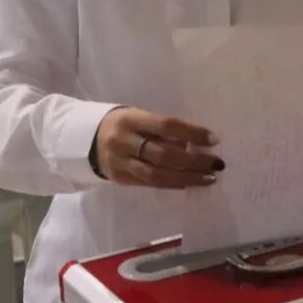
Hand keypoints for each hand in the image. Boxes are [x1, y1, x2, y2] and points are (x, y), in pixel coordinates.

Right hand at [92, 107, 223, 187]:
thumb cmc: (124, 124)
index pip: (166, 126)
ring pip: (157, 175)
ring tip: (209, 178)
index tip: (214, 139)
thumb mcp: (139, 118)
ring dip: (187, 178)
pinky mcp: (120, 179)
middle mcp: (123, 141)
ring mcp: (120, 163)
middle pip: (163, 155)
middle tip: (216, 163)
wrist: (86, 139)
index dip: (191, 133)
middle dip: (193, 161)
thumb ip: (163, 130)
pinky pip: (149, 184)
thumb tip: (195, 143)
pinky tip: (189, 183)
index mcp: (131, 119)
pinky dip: (172, 184)